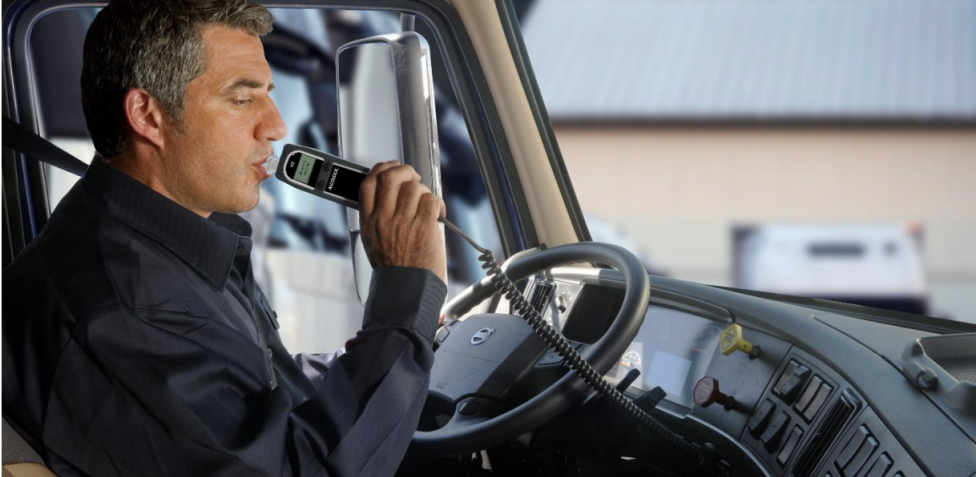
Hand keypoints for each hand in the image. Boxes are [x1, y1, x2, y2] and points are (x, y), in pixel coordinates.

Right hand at [359, 161, 446, 282]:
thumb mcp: (373, 241)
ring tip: (426, 206)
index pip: (368, 183)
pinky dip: (437, 203)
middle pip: (390, 177)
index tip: (390, 167)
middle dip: (405, 171)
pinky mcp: (423, 227)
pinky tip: (438, 215)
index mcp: (369, 222)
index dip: (380, 168)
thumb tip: (391, 195)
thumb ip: (379, 217)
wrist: (406, 290)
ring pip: (414, 187)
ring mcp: (403, 223)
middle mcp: (383, 220)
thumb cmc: (394, 269)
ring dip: (424, 192)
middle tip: (413, 178)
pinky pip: (431, 200)